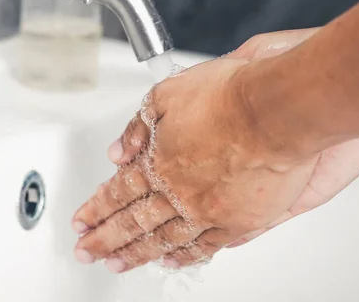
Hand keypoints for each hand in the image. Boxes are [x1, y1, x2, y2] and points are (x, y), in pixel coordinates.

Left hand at [71, 28, 358, 272]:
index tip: (81, 222)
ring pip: (163, 239)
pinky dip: (183, 256)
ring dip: (135, 253)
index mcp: (158, 160)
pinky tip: (169, 261)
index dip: (96, 208)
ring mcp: (207, 210)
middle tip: (86, 252)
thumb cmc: (229, 95)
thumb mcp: (168, 94)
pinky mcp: (238, 221)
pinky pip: (204, 246)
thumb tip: (118, 151)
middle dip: (104, 239)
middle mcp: (178, 191)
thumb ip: (139, 126)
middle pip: (133, 221)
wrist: (276, 108)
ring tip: (116, 264)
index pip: (118, 191)